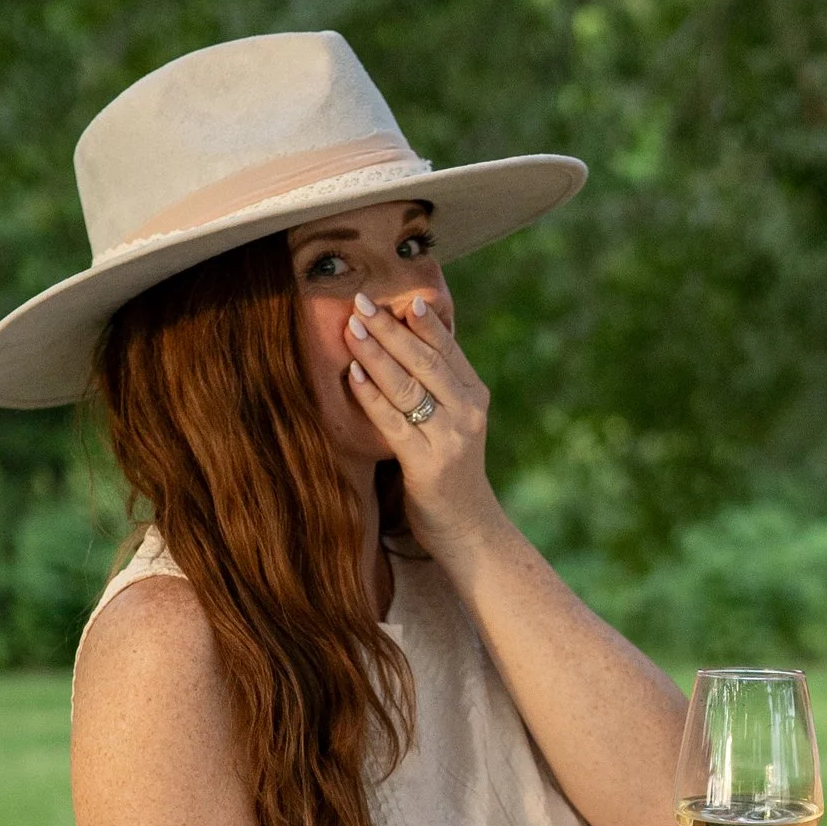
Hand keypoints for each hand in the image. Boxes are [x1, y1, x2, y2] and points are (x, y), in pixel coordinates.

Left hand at [343, 287, 494, 552]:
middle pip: (424, 361)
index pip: (447, 349)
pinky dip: (371, 395)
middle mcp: (467, 414)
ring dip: (376, 353)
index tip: (398, 297)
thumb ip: (439, 387)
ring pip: (407, 386)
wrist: (469, 529)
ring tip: (351, 328)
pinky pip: (393, 421)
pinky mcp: (427, 465)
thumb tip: (404, 341)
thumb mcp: (456, 423)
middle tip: (361, 301)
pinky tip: (354, 374)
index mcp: (475, 397)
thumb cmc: (452, 472)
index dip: (423, 321)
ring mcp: (449, 439)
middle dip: (390, 329)